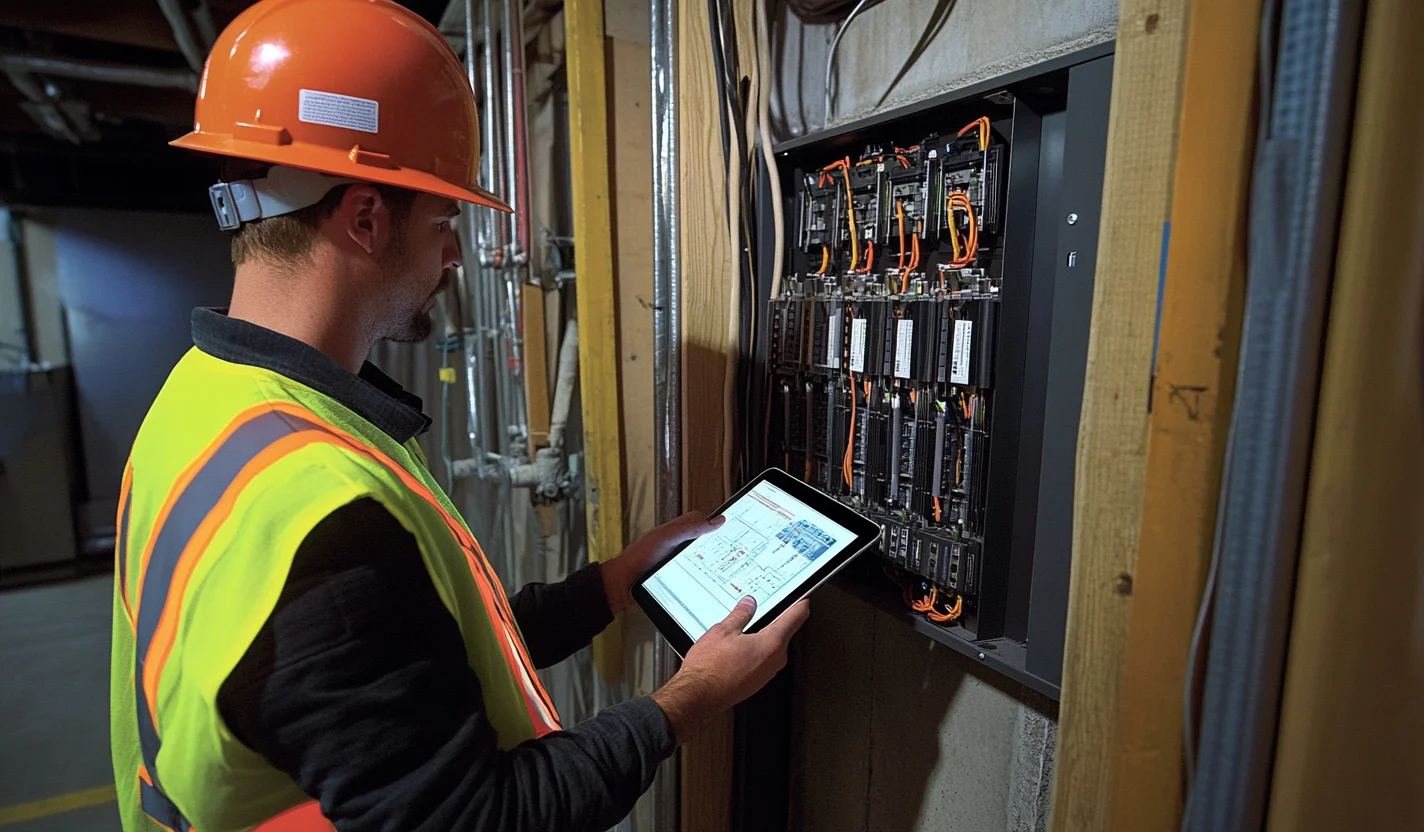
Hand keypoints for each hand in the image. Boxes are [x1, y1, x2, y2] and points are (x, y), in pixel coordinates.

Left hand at [601, 511, 723, 614]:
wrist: (623, 586)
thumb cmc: (638, 559)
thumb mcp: (665, 538)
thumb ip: (688, 528)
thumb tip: (716, 521)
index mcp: (676, 532)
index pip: (701, 521)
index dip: (715, 524)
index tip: (733, 527)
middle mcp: (679, 547)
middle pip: (706, 543)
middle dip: (719, 548)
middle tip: (734, 551)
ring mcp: (680, 564)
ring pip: (704, 562)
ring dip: (712, 567)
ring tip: (726, 570)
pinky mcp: (680, 580)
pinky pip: (697, 579)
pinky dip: (705, 581)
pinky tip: (710, 584)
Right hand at [649, 595, 811, 742]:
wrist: (700, 696)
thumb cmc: (710, 669)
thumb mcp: (723, 631)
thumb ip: (740, 614)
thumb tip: (749, 605)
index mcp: (772, 644)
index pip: (796, 616)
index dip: (800, 602)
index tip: (801, 597)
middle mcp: (775, 660)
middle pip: (785, 632)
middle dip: (774, 619)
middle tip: (761, 607)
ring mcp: (767, 673)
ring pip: (773, 647)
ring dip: (762, 636)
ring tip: (742, 629)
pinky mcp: (758, 681)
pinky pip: (763, 660)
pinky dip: (755, 651)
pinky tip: (738, 648)